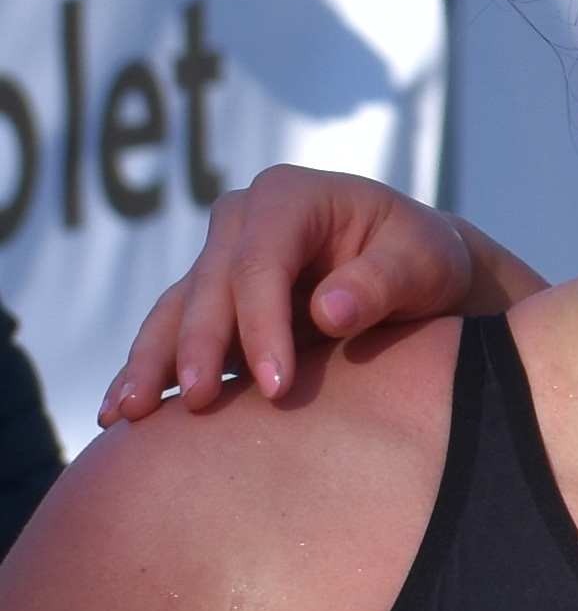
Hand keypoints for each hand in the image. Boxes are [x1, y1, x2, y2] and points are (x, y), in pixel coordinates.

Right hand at [100, 165, 515, 422]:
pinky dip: (149, 369)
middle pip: (210, 289)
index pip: (261, 266)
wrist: (411, 268)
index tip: (275, 385)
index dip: (262, 326)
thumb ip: (381, 282)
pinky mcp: (209, 293)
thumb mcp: (424, 263)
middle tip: (198, 405)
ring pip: (175, 311)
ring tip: (128, 413)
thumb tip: (329, 310)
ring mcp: (218, 254)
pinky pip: (170, 331)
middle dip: (200, 349)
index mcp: (290, 197)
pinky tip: (120, 409)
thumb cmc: (423, 259)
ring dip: (151, 363)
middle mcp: (241, 218)